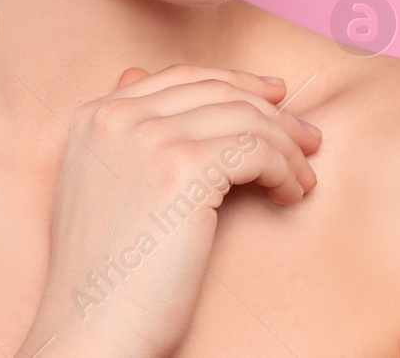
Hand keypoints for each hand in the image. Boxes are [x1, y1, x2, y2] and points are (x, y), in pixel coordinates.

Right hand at [14, 64, 321, 357]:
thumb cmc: (104, 274)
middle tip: (308, 137)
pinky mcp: (182, 168)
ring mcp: (147, 138)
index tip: (275, 98)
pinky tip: (289, 195)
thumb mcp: (97, 184)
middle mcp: (116, 116)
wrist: (91, 327)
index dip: (236, 82)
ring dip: (286, 147)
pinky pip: (256, 149)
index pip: (181, 78)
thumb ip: (120, 132)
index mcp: (94, 116)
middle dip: (272, 112)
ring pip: (244, 117)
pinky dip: (284, 169)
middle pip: (217, 91)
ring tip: (302, 178)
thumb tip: (137, 73)